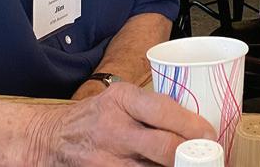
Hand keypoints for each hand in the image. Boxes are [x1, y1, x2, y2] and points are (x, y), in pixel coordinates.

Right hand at [45, 82, 215, 165]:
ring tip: (187, 163)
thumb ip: (150, 109)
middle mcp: (114, 129)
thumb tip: (192, 124)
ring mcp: (107, 160)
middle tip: (205, 156)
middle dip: (190, 154)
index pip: (163, 111)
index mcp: (121, 100)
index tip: (208, 134)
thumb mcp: (119, 99)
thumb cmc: (94, 117)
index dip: (191, 125)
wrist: (51, 139)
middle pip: (163, 147)